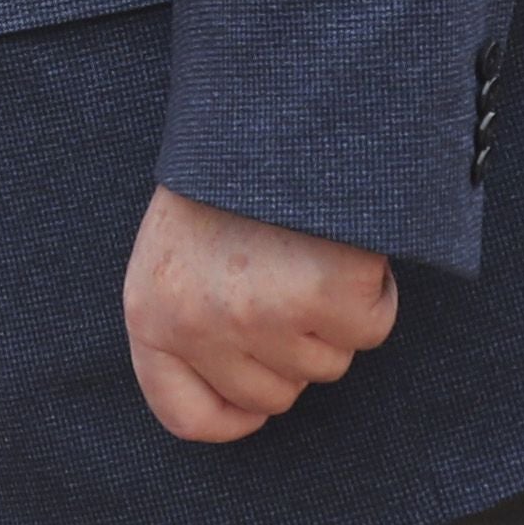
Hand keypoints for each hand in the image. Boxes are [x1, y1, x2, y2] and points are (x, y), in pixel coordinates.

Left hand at [122, 185, 397, 443]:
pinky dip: (373, 290)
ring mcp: (262, 316)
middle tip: (284, 281)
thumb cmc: (224, 181)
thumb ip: (192, 323)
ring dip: (331, 318)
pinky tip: (342, 243)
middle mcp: (199, 324)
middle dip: (291, 351)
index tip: (256, 400)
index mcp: (151, 312)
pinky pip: (371, 328)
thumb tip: (242, 405)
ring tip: (305, 250)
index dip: (231, 414)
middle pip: (273, 397)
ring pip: (327, 366)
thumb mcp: (177, 250)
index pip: (186, 415)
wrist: (269, 109)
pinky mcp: (325, 297)